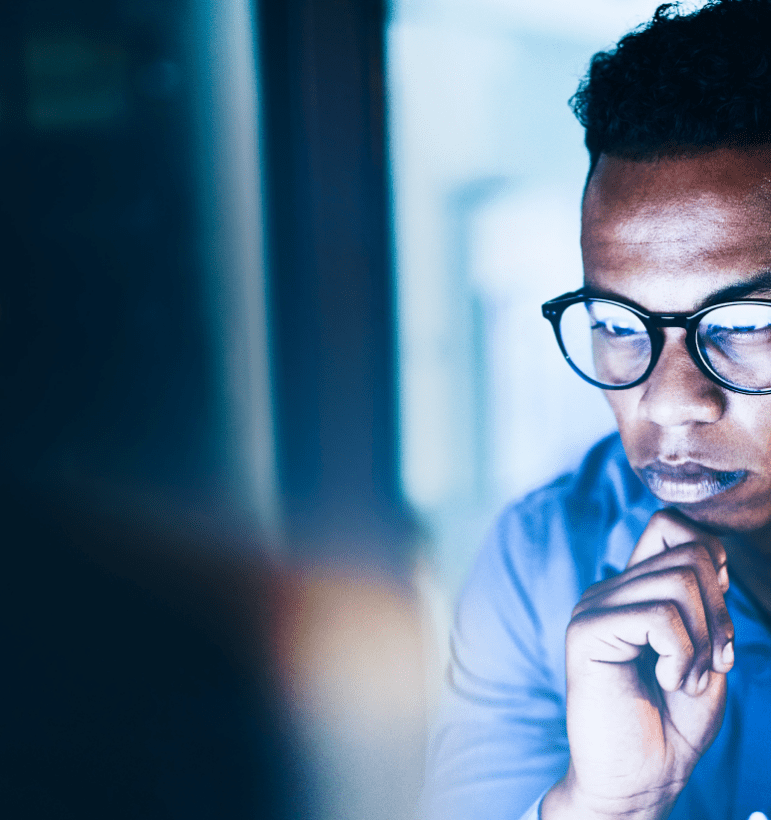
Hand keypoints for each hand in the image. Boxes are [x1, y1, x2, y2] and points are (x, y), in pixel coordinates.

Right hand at [542, 509, 734, 819]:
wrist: (639, 780)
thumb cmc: (672, 723)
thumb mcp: (704, 651)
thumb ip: (703, 601)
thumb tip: (710, 555)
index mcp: (632, 589)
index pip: (670, 524)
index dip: (710, 557)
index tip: (716, 618)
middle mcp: (609, 589)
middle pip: (688, 551)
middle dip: (721, 611)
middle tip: (712, 662)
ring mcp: (593, 607)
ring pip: (678, 582)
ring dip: (703, 639)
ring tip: (686, 678)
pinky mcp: (586, 632)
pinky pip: (658, 616)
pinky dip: (682, 654)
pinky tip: (668, 681)